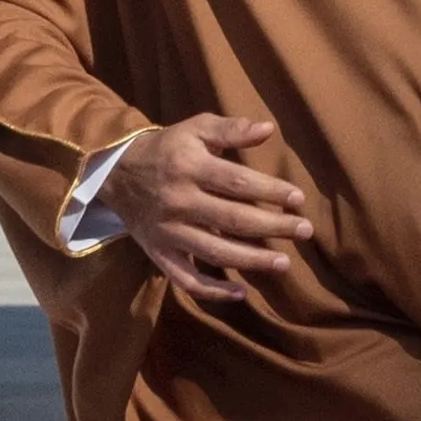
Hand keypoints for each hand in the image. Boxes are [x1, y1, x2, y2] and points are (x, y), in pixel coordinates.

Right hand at [99, 115, 312, 303]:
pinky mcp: (159, 254)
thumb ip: (230, 129)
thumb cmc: (167, 150)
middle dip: (273, 227)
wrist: (115, 174)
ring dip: (252, 261)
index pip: (238, 183)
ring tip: (284, 263)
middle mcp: (178, 202)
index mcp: (189, 168)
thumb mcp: (194, 129)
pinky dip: (213, 291)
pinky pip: (186, 279)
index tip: (298, 199)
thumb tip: (267, 128)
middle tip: (305, 231)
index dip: (270, 191)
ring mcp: (168, 232)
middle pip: (233, 220)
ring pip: (214, 252)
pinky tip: (242, 292)